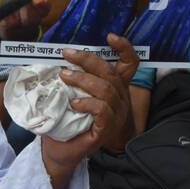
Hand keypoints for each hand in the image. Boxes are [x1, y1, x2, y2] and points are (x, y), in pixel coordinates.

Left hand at [39, 35, 137, 180]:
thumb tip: (59, 58)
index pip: (130, 64)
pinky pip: (102, 110)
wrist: (62, 152)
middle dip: (87, 59)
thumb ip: (74, 78)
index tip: (110, 37)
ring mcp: (115, 115)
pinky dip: (88, 103)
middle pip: (110, 72)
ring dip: (82, 80)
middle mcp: (120, 99)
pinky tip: (74, 103)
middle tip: (66, 55)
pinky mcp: (106, 129)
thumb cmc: (67, 119)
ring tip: (64, 77)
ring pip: (106, 89)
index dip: (124, 48)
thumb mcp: (73, 94)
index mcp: (115, 87)